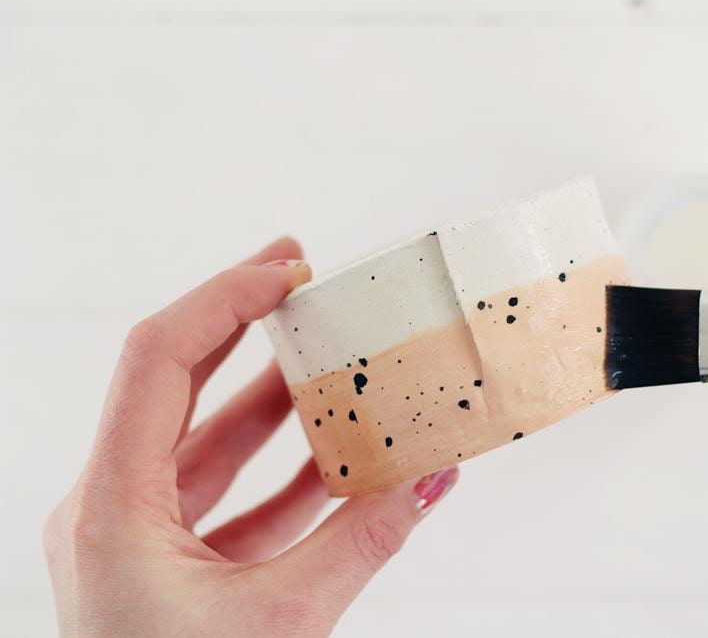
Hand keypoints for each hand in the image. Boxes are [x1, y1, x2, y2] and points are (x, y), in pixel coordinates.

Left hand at [43, 237, 458, 636]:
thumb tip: (435, 475)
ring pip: (208, 441)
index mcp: (110, 509)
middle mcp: (110, 509)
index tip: (289, 269)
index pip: (159, 361)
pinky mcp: (170, 565)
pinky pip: (229, 495)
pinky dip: (283, 468)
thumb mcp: (285, 623)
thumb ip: (364, 541)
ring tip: (333, 357)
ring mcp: (137, 537)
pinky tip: (338, 449)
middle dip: (242, 323)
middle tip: (300, 274)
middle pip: (176, 384)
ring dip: (273, 399)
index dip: (225, 300)